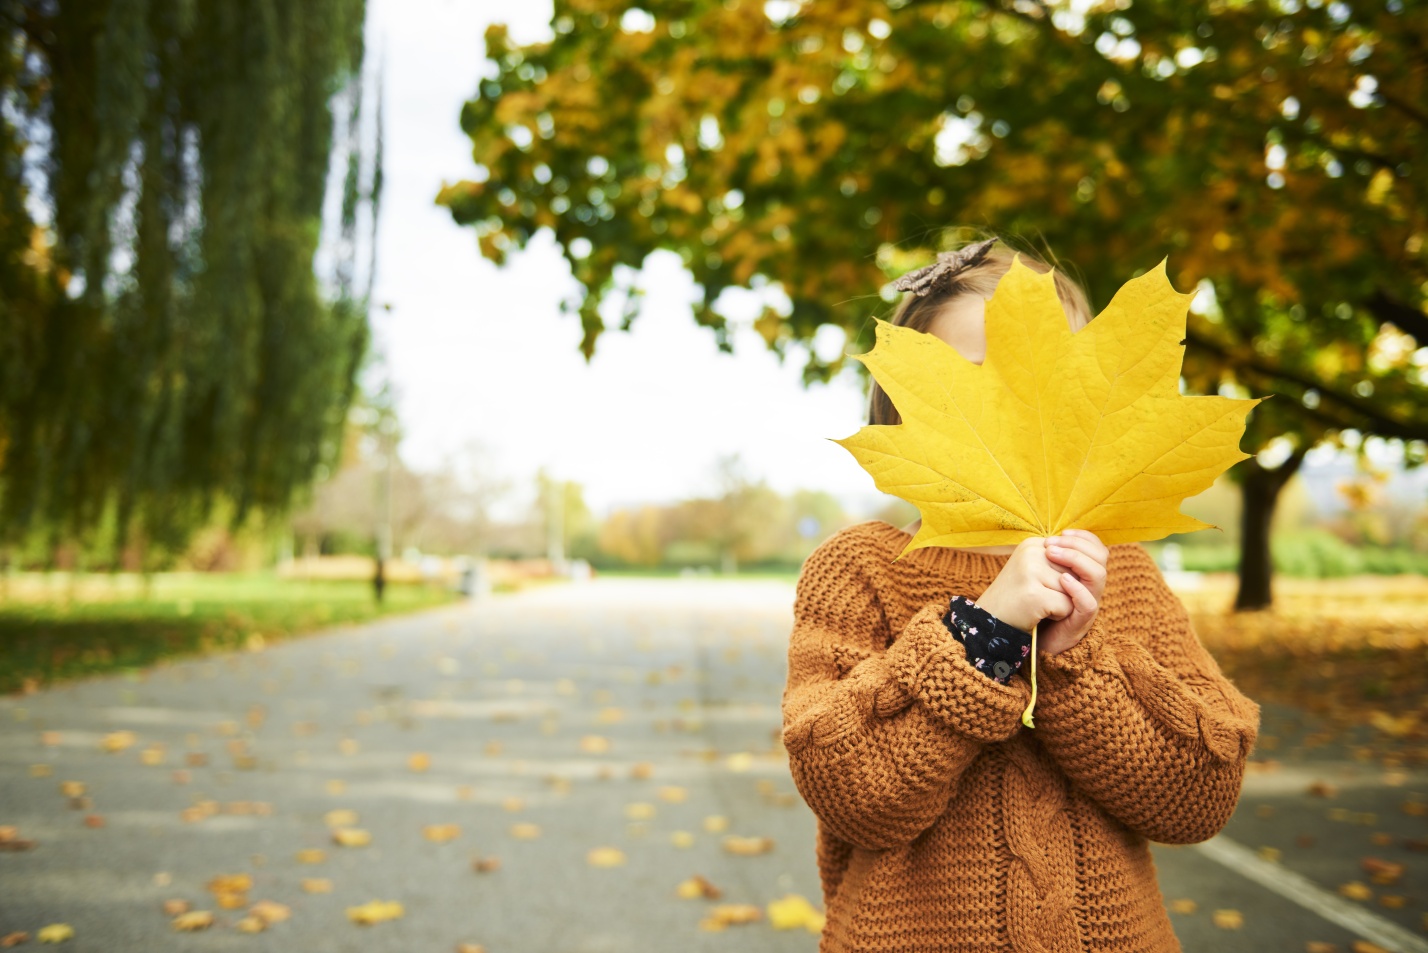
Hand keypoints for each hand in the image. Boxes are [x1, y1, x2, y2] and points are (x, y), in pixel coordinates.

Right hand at [972, 536, 1074, 635]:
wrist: (988, 623)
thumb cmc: (1017, 599)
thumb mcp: (1036, 572)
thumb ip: (1061, 562)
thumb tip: (1096, 562)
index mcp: (1033, 544)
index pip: (1074, 556)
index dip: (1067, 578)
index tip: (1044, 585)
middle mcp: (1031, 552)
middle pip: (1074, 573)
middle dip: (1065, 591)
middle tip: (1039, 596)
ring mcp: (1030, 571)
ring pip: (1073, 589)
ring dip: (1062, 603)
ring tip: (1037, 605)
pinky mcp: (1033, 593)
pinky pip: (1067, 606)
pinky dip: (1058, 615)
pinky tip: (1038, 614)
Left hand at [1036, 529, 1107, 656]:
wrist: (1029, 637)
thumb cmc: (1033, 605)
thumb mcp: (1041, 578)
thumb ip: (1048, 560)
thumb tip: (1044, 537)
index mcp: (1083, 574)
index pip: (1096, 548)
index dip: (1082, 537)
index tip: (1060, 533)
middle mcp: (1089, 587)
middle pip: (1101, 557)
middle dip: (1077, 545)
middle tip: (1051, 544)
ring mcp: (1087, 603)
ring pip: (1098, 575)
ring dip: (1076, 560)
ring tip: (1053, 554)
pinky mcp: (1080, 621)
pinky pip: (1089, 603)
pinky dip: (1077, 589)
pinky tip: (1062, 580)